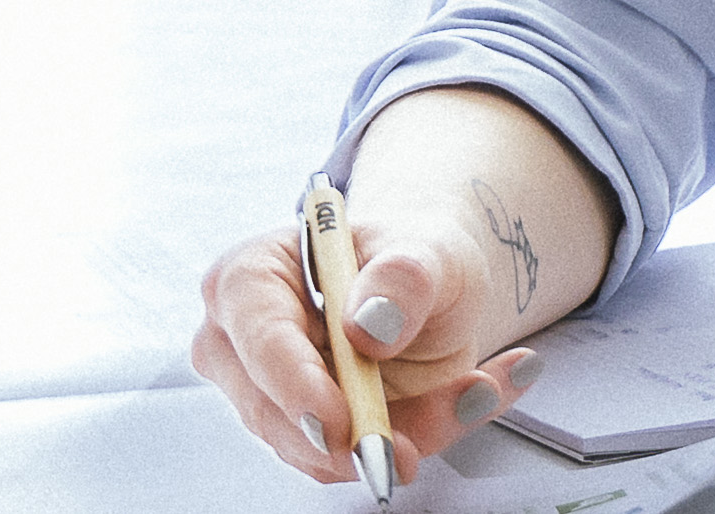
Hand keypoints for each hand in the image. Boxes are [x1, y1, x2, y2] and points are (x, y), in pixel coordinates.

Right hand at [190, 211, 547, 484]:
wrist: (429, 292)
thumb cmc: (412, 260)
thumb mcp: (427, 251)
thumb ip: (403, 277)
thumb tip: (369, 324)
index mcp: (251, 276)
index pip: (259, 336)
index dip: (295, 385)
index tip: (340, 422)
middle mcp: (242, 342)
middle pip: (276, 411)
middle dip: (359, 431)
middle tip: (428, 431)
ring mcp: (268, 396)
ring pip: (320, 450)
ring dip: (404, 434)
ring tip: (472, 391)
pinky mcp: (304, 437)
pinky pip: (352, 462)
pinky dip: (413, 442)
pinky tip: (462, 400)